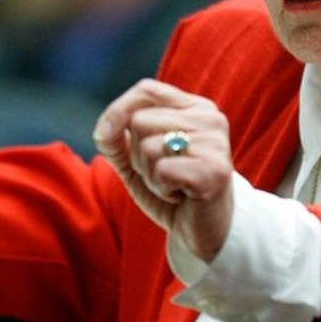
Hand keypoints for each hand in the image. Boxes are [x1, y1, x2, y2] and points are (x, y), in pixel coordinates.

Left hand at [94, 79, 233, 260]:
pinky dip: (162, 189)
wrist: (204, 231)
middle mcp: (210, 118)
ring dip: (150, 175)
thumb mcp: (135, 159)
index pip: (146, 90)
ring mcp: (215, 143)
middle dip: (138, 155)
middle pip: (140, 120)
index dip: (118, 111)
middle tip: (163, 173)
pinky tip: (181, 196)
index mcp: (195, 107)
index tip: (109, 138)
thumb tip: (104, 129)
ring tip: (173, 185)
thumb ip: (115, 138)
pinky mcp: (215, 171)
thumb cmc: (171, 189)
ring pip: (148, 147)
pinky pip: (162, 171)